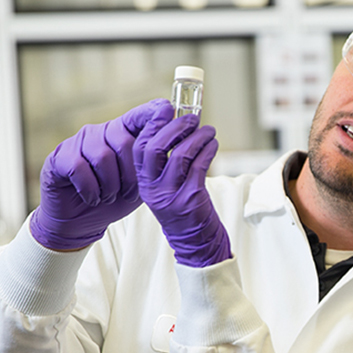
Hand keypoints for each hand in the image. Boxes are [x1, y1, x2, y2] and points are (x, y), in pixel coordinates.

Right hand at [30, 100, 172, 250]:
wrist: (79, 222)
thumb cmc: (113, 199)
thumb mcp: (141, 182)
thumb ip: (156, 164)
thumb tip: (184, 150)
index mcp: (122, 134)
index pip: (140, 115)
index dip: (154, 114)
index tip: (168, 112)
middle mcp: (100, 132)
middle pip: (125, 142)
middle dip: (132, 174)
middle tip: (129, 193)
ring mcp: (78, 143)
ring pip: (103, 157)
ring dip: (111, 185)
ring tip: (110, 196)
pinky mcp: (60, 157)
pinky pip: (80, 168)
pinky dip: (91, 190)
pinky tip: (93, 198)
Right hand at [135, 113, 229, 266]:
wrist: (196, 243)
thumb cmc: (184, 209)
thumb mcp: (167, 187)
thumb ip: (167, 163)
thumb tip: (179, 126)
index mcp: (144, 183)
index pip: (140, 147)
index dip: (153, 125)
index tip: (166, 110)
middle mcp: (153, 189)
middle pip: (156, 147)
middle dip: (175, 127)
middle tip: (192, 118)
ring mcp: (171, 195)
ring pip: (180, 154)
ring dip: (198, 137)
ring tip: (208, 131)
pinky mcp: (190, 199)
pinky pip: (199, 166)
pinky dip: (208, 150)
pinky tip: (213, 145)